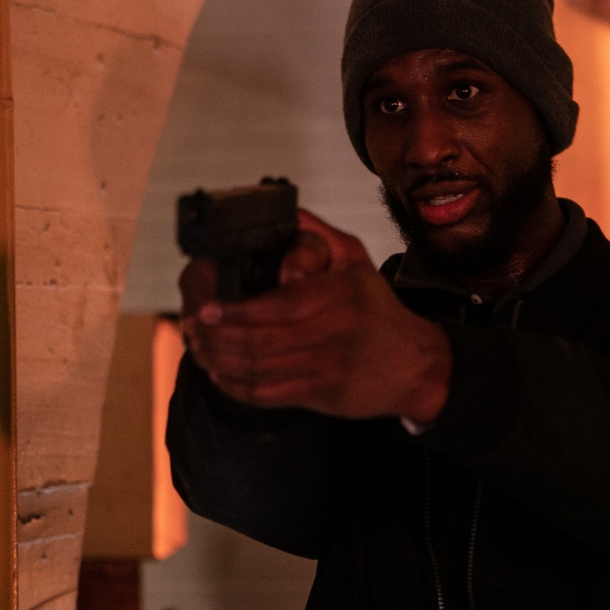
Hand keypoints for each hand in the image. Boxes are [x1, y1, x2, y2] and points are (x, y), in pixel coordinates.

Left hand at [179, 210, 451, 421]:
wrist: (415, 364)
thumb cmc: (379, 311)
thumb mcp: (356, 260)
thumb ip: (316, 236)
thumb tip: (285, 215)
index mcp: (337, 296)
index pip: (275, 306)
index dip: (233, 311)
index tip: (206, 308)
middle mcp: (331, 332)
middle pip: (258, 341)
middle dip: (217, 337)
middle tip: (194, 327)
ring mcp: (325, 367)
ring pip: (258, 369)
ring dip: (221, 361)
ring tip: (201, 348)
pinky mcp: (321, 394)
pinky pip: (268, 394)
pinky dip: (238, 386)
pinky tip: (222, 372)